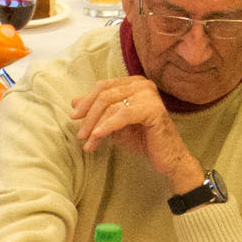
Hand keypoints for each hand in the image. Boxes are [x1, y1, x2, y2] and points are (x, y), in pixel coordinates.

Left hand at [70, 72, 202, 189]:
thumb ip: (97, 112)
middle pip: (105, 94)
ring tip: (88, 143)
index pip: (103, 87)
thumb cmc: (143, 140)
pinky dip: (107, 126)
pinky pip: (122, 115)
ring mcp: (149, 94)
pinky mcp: (153, 109)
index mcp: (134, 83)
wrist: (167, 159)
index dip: (86, 101)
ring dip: (95, 125)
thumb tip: (73, 101)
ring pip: (111, 104)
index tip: (74, 117)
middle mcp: (142, 84)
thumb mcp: (114, 124)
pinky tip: (97, 137)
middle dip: (88, 115)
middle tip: (79, 134)